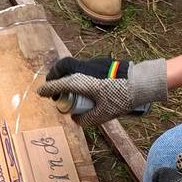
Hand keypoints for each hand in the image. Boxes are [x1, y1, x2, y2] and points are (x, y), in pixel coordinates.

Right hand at [37, 57, 166, 125]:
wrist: (140, 82)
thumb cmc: (121, 98)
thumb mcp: (103, 114)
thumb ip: (87, 119)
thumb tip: (76, 119)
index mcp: (80, 81)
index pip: (58, 84)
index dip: (48, 89)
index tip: (41, 93)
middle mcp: (83, 69)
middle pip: (62, 67)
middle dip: (54, 76)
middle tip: (54, 87)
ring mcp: (92, 63)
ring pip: (73, 65)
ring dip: (67, 74)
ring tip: (69, 87)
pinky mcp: (101, 62)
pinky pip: (83, 66)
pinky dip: (78, 73)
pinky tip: (85, 84)